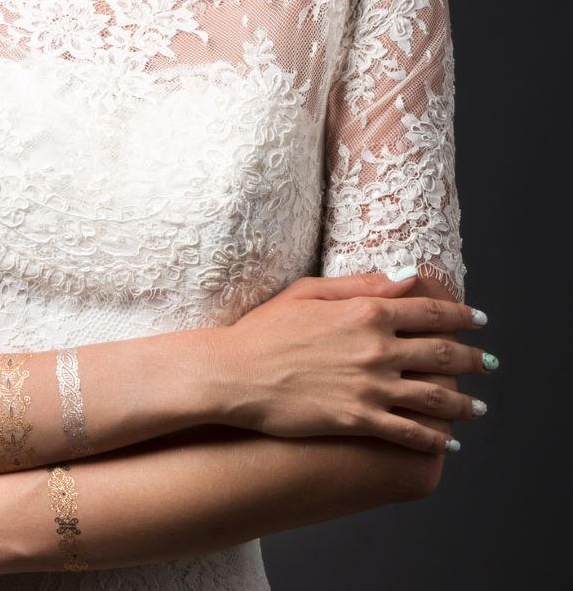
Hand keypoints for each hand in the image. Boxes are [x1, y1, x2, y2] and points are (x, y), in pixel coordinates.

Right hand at [213, 270, 489, 452]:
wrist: (232, 374)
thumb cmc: (261, 330)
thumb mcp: (307, 292)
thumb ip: (361, 285)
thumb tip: (405, 278)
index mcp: (366, 312)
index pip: (431, 313)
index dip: (462, 317)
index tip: (479, 321)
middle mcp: (377, 348)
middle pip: (444, 355)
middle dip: (474, 361)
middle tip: (489, 364)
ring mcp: (371, 387)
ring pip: (437, 397)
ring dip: (466, 404)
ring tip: (478, 408)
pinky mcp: (359, 419)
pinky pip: (411, 432)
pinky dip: (436, 438)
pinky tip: (448, 441)